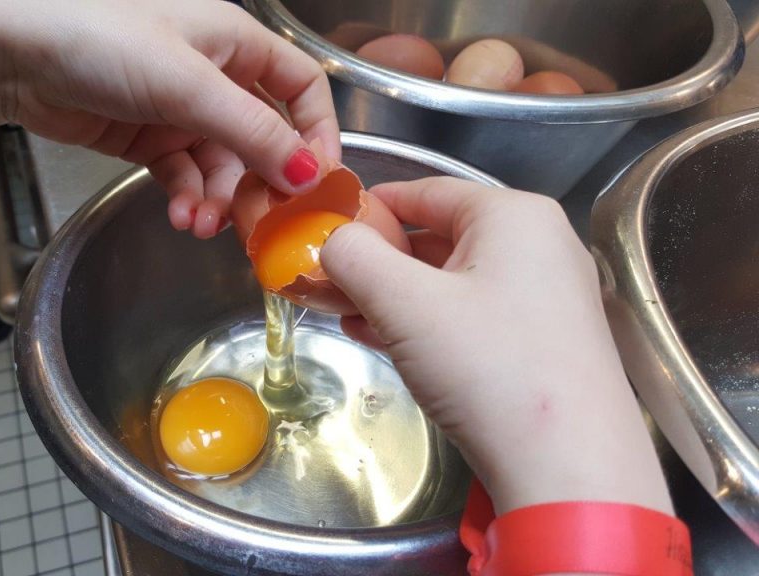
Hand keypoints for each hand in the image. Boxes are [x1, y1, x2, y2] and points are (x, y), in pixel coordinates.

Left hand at [0, 0, 339, 237]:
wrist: (15, 55)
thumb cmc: (102, 41)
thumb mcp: (189, 85)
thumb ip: (253, 132)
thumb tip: (309, 174)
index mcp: (236, 43)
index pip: (300, 89)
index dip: (316, 134)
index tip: (317, 182)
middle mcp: (215, 76)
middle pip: (262, 139)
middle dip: (259, 183)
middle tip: (257, 222)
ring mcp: (180, 109)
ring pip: (222, 166)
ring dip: (218, 199)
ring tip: (202, 224)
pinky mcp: (148, 138)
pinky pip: (185, 176)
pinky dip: (188, 198)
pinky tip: (182, 216)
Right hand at [319, 177, 671, 514]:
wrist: (568, 467)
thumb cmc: (489, 368)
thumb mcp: (405, 304)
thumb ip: (356, 258)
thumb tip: (332, 240)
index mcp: (515, 216)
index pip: (428, 191)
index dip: (371, 207)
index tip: (327, 227)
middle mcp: (542, 246)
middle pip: (441, 236)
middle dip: (379, 260)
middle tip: (329, 281)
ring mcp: (549, 297)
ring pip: (454, 281)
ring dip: (396, 296)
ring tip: (346, 313)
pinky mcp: (547, 343)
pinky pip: (473, 315)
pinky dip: (427, 323)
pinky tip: (386, 341)